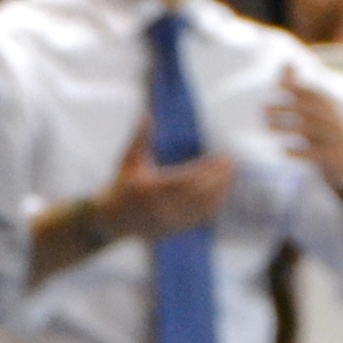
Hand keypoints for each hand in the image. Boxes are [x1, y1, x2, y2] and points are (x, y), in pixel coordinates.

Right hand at [97, 122, 236, 243]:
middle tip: (231, 163)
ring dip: (220, 191)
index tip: (221, 157)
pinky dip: (213, 205)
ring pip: (202, 207)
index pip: (187, 179)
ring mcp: (169, 220)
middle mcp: (161, 207)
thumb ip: (140, 139)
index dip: (207, 169)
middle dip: (219, 178)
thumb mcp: (128, 161)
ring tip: (229, 175)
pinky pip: (200, 218)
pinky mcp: (175, 228)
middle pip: (199, 193)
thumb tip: (146, 115)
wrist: (111, 220)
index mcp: (151, 189)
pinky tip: (221, 192)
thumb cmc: (122, 187)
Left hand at [268, 77, 342, 196]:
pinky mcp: (332, 158)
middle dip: (288, 107)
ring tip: (267, 126)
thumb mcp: (318, 113)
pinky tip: (283, 150)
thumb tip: (285, 62)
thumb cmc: (328, 137)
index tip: (277, 83)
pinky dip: (299, 151)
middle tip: (262, 109)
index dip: (298, 86)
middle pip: (311, 109)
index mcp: (331, 108)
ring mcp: (334, 139)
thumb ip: (301, 89)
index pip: (314, 93)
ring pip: (311, 130)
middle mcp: (334, 120)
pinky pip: (315, 153)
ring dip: (287, 126)